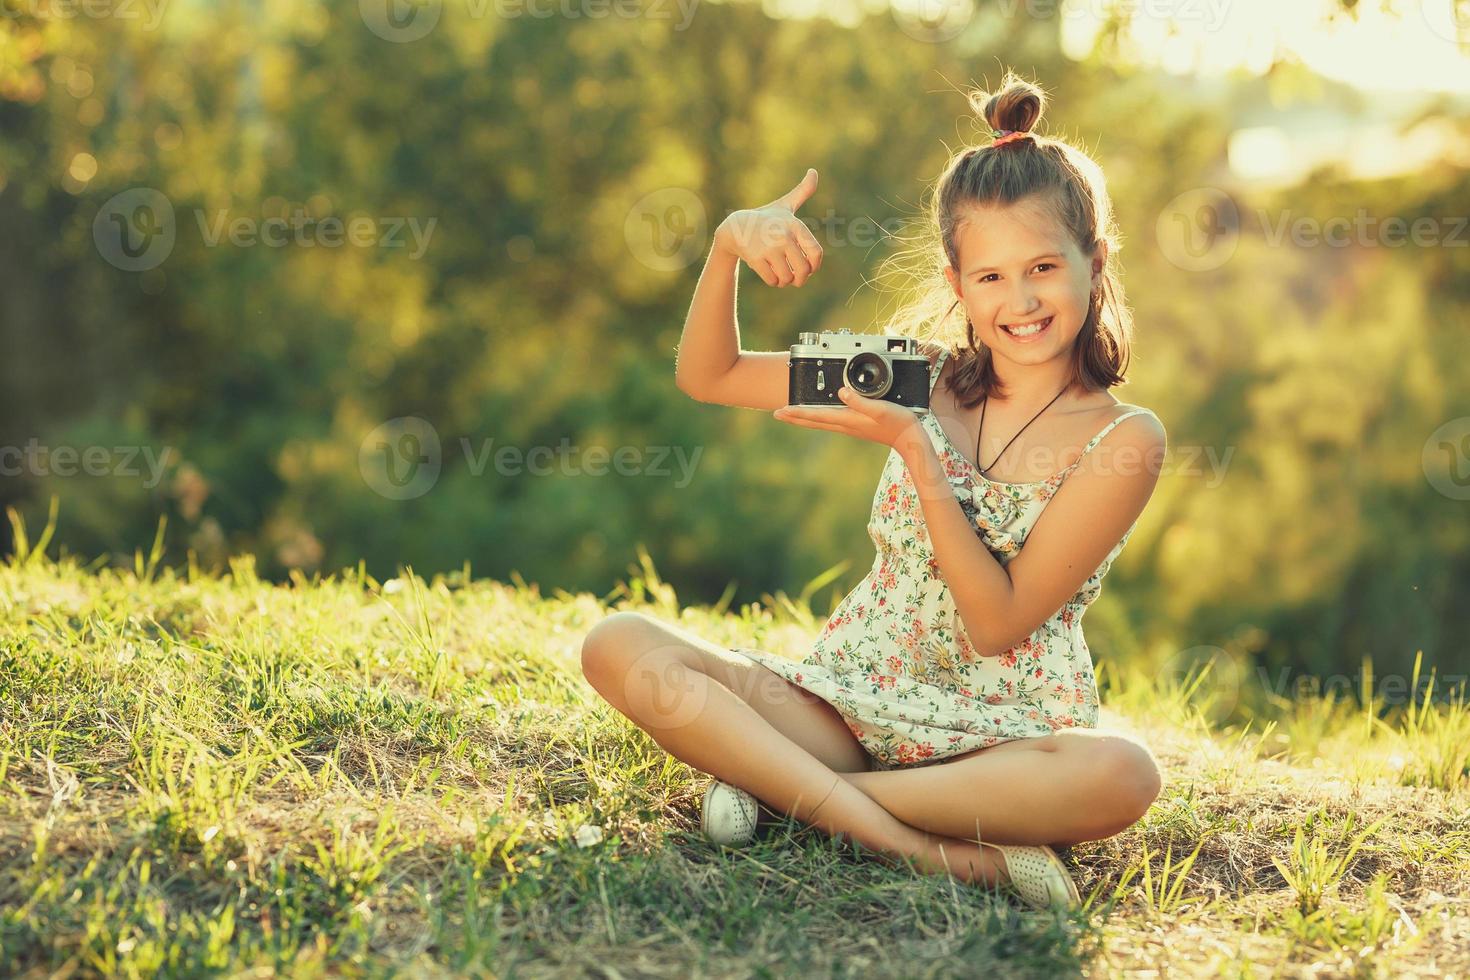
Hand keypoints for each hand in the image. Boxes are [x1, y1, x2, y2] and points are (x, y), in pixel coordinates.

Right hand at [715, 169, 823, 287]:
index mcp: (795, 225)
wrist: (735, 227)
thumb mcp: (785, 205)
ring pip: (787, 278)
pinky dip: (773, 282)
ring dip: (785, 282)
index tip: (808, 267)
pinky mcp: (755, 258)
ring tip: (781, 276)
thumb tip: (813, 171)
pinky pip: (772, 280)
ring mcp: (769, 248)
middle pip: (803, 270)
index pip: (816, 254)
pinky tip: (770, 275)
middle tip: (794, 279)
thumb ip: (803, 191)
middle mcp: (784, 236)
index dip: (814, 266)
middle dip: (800, 279)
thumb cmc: (766, 218)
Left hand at [773, 386, 926, 450]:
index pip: (817, 415)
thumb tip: (841, 392)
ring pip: (819, 422)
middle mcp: (845, 424)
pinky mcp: (856, 425)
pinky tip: (817, 415)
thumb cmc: (898, 422)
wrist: (909, 439)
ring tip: (789, 414)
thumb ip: (860, 401)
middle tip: (775, 414)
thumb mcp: (881, 408)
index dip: (798, 412)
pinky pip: (829, 421)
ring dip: (802, 418)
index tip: (781, 410)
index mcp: (848, 419)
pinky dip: (817, 417)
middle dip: (794, 417)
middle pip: (813, 421)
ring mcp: (850, 426)